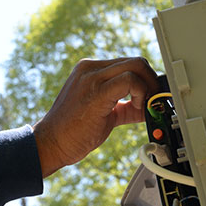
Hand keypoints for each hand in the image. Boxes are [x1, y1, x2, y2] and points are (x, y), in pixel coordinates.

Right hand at [32, 57, 157, 176]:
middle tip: (154, 102)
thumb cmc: (73, 131)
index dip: (146, 80)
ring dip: (149, 87)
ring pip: (136, 66)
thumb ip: (124, 106)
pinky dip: (141, 93)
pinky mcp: (96, 92)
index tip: (151, 98)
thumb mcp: (104, 112)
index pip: (129, 63)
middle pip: (136, 61)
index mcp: (90, 70)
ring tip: (145, 107)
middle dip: (152, 81)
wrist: (50, 143)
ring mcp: (92, 78)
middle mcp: (90, 69)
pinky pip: (130, 80)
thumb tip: (148, 107)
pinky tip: (138, 109)